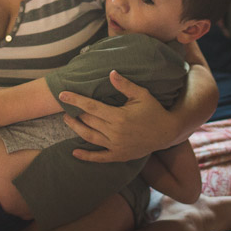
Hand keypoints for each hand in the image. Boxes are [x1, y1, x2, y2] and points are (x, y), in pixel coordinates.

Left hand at [59, 70, 177, 162]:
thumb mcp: (141, 95)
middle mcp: (116, 132)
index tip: (62, 94)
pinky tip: (75, 152)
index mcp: (119, 116)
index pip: (91, 107)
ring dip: (75, 128)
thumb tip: (111, 72)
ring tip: (66, 119)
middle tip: (65, 105)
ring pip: (90, 137)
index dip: (75, 100)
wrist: (168, 133)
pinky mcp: (119, 155)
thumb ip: (125, 85)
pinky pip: (100, 157)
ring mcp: (117, 145)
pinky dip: (86, 156)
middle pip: (88, 121)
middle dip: (75, 112)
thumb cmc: (153, 110)